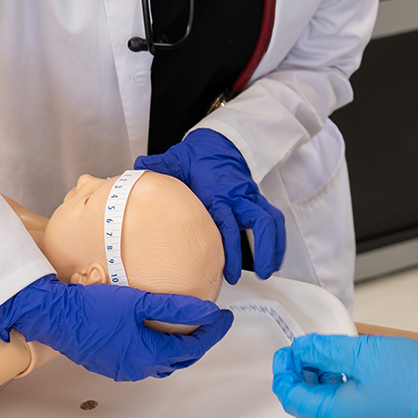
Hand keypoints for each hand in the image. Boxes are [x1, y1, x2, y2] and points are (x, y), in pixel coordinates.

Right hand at [0, 275, 231, 380]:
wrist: (57, 317)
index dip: (213, 332)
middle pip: (180, 358)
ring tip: (189, 328)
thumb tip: (209, 312)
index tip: (224, 318)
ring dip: (178, 349)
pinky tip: (156, 335)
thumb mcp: (141, 301)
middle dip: (199, 341)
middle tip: (212, 323)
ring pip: (162, 362)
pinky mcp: (111, 365)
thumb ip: (178, 307)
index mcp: (150, 354)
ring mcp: (123, 369)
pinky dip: (158, 350)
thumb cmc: (93, 308)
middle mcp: (138, 368)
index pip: (193, 347)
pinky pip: (144, 362)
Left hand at [136, 128, 284, 282]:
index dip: (230, 248)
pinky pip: (273, 219)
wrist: (219, 143)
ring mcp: (250, 198)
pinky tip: (276, 257)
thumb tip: (139, 166)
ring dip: (275, 246)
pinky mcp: (256, 200)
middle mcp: (238, 196)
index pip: (228, 224)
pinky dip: (278, 238)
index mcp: (218, 193)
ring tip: (270, 270)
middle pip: (260, 223)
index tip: (229, 271)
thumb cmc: (196, 157)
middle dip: (263, 250)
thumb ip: (160, 166)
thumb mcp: (176, 160)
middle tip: (260, 274)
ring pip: (271, 221)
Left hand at [272, 334, 417, 417]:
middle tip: (307, 347)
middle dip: (303, 373)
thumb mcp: (363, 355)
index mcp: (334, 416)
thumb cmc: (415, 381)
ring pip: (329, 403)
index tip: (288, 350)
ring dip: (323, 377)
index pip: (292, 396)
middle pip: (308, 402)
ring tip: (330, 351)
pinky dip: (342, 385)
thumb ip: (326, 351)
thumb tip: (302, 349)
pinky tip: (351, 366)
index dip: (285, 371)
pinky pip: (349, 405)